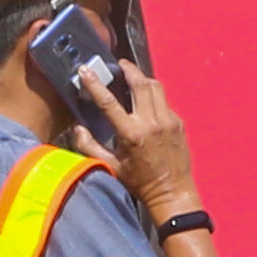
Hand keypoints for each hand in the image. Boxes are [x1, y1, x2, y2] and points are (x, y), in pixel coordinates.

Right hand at [59, 47, 200, 221]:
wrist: (172, 193)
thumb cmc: (139, 182)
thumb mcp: (110, 166)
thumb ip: (89, 146)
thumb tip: (77, 128)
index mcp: (132, 134)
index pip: (109, 102)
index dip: (95, 83)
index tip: (85, 70)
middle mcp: (152, 123)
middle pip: (140, 84)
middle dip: (128, 69)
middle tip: (119, 64)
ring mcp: (169, 121)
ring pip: (156, 87)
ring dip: (143, 78)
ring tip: (133, 76)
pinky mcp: (178, 123)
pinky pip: (164, 102)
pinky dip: (153, 96)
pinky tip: (145, 102)